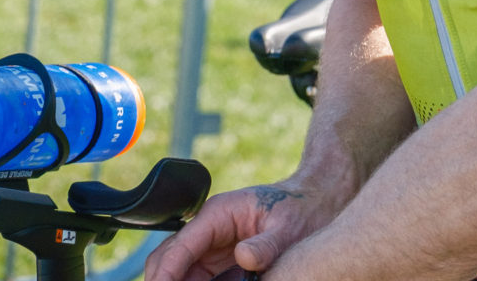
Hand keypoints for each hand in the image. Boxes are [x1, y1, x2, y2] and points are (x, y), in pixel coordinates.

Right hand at [145, 183, 327, 280]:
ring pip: (178, 270)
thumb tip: (244, 257)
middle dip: (162, 279)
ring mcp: (211, 244)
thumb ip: (266, 245)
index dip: (167, 273)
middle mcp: (208, 228)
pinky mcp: (219, 260)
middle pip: (168, 258)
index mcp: (218, 214)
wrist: (314, 202)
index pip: (180, 246)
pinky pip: (196, 277)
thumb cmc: (301, 209)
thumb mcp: (287, 228)